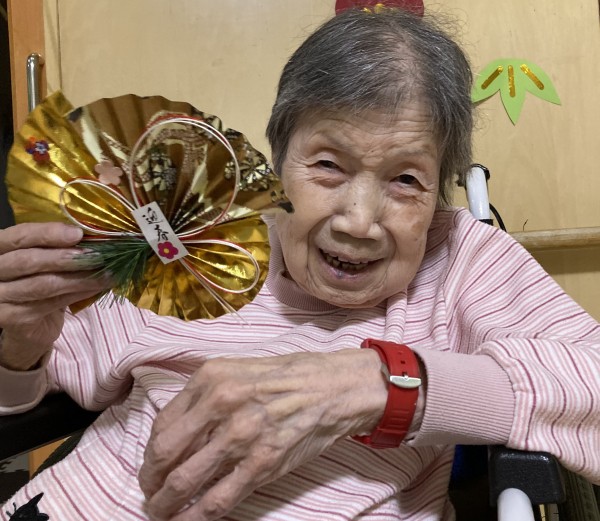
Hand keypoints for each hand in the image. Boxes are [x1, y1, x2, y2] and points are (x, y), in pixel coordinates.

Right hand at [0, 222, 110, 369]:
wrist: (29, 325)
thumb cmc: (38, 283)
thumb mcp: (44, 260)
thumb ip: (58, 247)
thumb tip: (95, 235)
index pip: (18, 236)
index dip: (48, 233)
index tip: (78, 233)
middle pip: (28, 260)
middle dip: (66, 257)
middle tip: (97, 256)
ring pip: (43, 284)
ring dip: (79, 278)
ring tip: (106, 273)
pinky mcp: (11, 318)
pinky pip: (49, 303)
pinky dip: (77, 294)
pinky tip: (96, 288)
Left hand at [139, 348, 387, 520]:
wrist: (334, 387)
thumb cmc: (288, 377)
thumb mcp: (239, 370)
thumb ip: (206, 396)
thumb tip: (178, 432)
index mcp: (211, 378)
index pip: (162, 424)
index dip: (150, 452)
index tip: (152, 465)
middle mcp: (221, 404)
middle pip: (165, 454)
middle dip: (150, 481)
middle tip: (150, 493)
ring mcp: (241, 435)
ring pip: (185, 481)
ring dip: (164, 504)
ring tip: (160, 512)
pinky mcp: (262, 463)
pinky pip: (217, 500)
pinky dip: (194, 518)